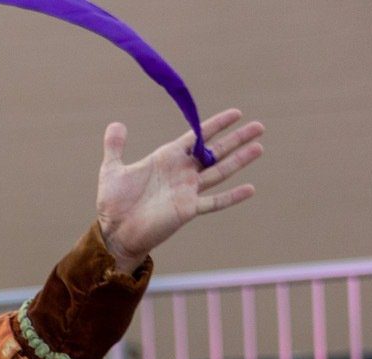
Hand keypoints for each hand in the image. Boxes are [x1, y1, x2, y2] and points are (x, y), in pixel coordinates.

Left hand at [96, 108, 263, 270]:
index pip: (198, 137)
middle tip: (259, 126)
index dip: (216, 125)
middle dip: (236, 139)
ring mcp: (187, 191)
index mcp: (167, 158)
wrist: (113, 232)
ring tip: (259, 147)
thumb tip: (116, 123)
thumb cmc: (113, 203)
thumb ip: (115, 146)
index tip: (236, 113)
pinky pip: (214, 202)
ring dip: (240, 160)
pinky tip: (251, 189)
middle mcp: (182, 172)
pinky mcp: (188, 209)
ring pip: (220, 171)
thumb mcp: (112, 170)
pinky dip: (232, 196)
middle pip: (215, 152)